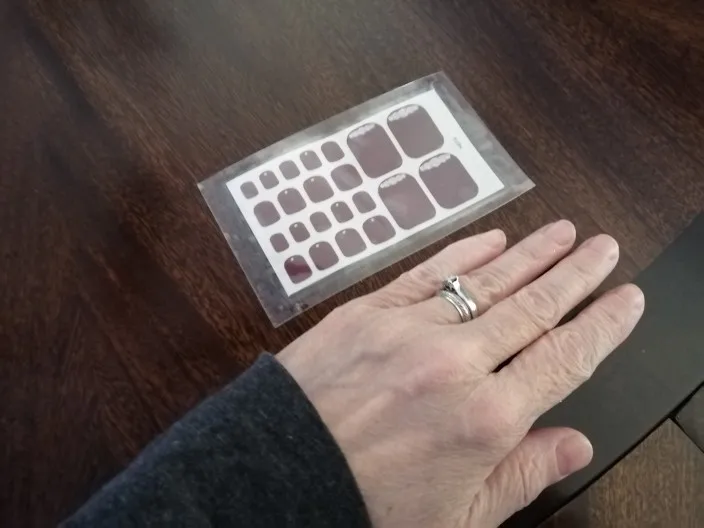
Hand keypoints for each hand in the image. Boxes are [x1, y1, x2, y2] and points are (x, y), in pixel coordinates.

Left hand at [277, 221, 643, 527]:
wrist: (278, 478)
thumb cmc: (360, 505)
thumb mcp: (457, 517)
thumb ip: (521, 475)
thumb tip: (572, 445)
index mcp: (485, 420)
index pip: (565, 359)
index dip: (603, 325)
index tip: (624, 299)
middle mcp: (454, 365)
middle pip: (533, 307)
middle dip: (575, 274)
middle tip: (602, 247)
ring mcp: (410, 331)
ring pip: (487, 282)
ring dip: (531, 254)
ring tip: (561, 233)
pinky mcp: (369, 311)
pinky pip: (428, 273)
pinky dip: (464, 254)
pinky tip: (492, 240)